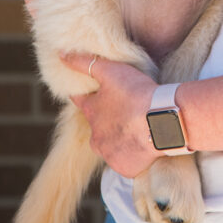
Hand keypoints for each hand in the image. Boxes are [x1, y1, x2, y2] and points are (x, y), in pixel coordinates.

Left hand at [61, 51, 158, 178]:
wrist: (161, 119)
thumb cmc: (137, 93)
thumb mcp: (110, 71)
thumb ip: (84, 63)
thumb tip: (61, 55)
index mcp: (91, 112)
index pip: (81, 103)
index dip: (88, 97)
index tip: (94, 95)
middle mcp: (95, 136)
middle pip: (98, 127)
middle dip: (108, 121)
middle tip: (126, 112)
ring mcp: (109, 153)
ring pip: (111, 145)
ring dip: (121, 138)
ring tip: (139, 128)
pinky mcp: (124, 167)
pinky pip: (126, 161)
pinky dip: (133, 154)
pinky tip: (145, 143)